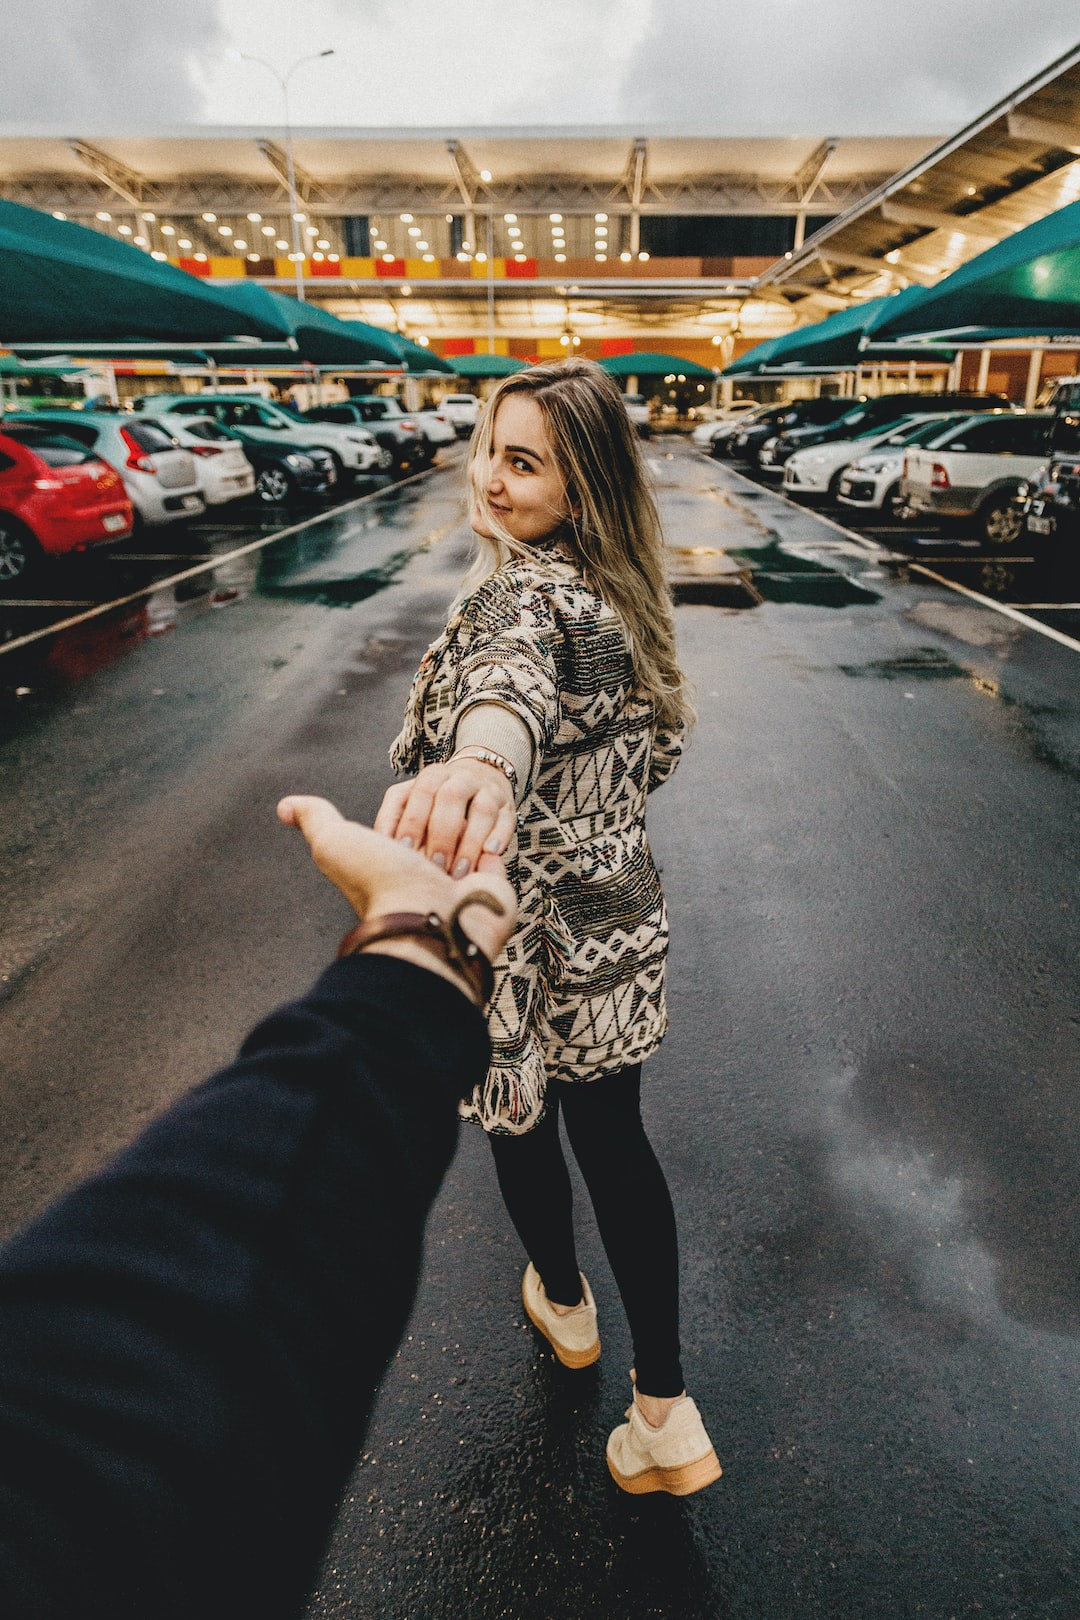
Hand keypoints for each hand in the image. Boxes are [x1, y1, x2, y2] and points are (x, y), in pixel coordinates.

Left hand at [277, 796, 516, 983]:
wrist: (428, 921)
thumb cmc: (379, 884)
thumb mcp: (335, 842)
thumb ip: (315, 818)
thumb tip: (285, 806)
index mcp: (394, 863)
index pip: (410, 817)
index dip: (409, 820)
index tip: (402, 841)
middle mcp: (427, 874)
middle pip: (443, 821)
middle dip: (440, 830)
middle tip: (432, 855)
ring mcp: (463, 879)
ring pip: (472, 830)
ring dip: (465, 840)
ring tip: (456, 864)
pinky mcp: (495, 883)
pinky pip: (500, 847)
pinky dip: (493, 845)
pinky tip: (484, 854)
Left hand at [374, 758, 516, 877]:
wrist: (481, 779)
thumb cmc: (436, 806)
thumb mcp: (412, 803)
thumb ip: (395, 818)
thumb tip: (378, 843)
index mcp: (432, 777)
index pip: (420, 794)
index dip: (412, 822)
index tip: (404, 852)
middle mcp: (460, 778)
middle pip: (451, 798)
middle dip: (442, 835)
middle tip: (434, 866)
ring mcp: (487, 790)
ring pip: (482, 809)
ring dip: (470, 842)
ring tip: (459, 871)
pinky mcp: (508, 806)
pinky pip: (506, 819)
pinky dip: (499, 836)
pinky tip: (490, 855)